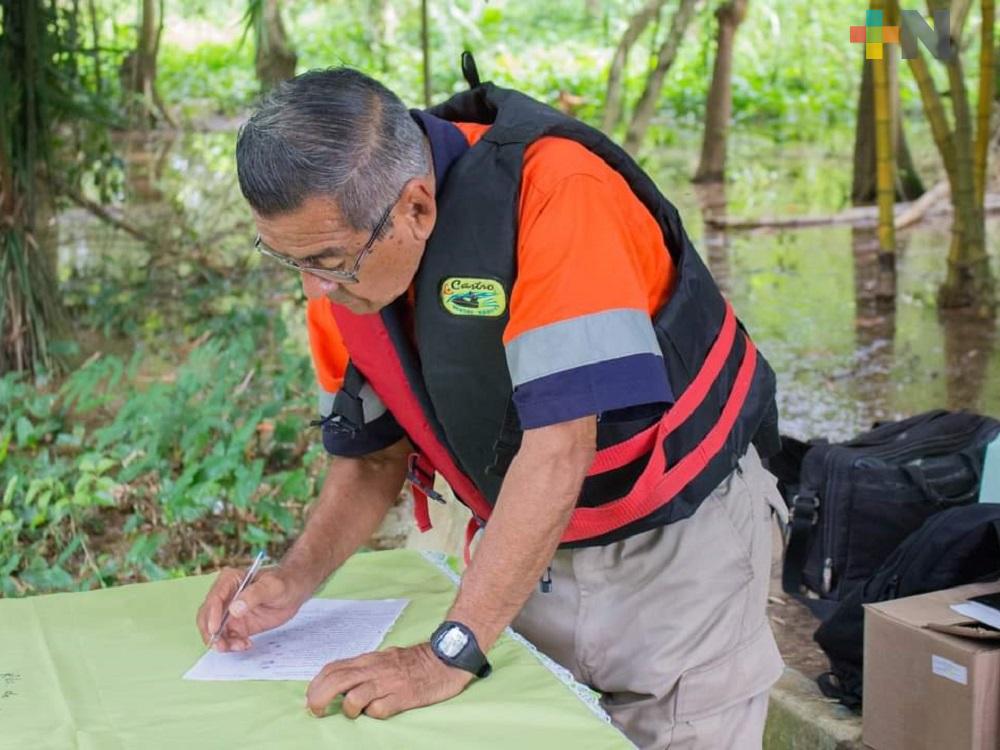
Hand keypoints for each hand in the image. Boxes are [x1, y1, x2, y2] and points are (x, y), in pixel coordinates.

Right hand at [195, 566, 306, 650]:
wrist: (294, 591)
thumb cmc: (284, 582)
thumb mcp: (273, 587)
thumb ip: (254, 595)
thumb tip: (234, 609)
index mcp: (230, 580)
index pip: (214, 599)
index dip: (211, 615)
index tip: (215, 629)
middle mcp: (225, 596)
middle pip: (206, 616)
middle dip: (210, 632)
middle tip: (221, 646)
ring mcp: (228, 612)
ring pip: (214, 630)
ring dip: (221, 641)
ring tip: (238, 646)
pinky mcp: (236, 625)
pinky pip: (226, 638)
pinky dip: (231, 644)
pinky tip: (245, 644)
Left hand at [305, 643, 473, 718]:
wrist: (446, 657)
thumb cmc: (415, 661)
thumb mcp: (384, 658)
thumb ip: (364, 669)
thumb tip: (341, 683)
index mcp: (369, 660)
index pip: (333, 668)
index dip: (316, 684)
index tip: (311, 698)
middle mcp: (375, 669)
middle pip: (336, 681)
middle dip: (319, 698)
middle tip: (317, 711)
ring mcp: (389, 683)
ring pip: (354, 696)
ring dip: (346, 708)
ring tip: (352, 713)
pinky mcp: (404, 696)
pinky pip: (379, 710)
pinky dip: (374, 714)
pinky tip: (379, 711)